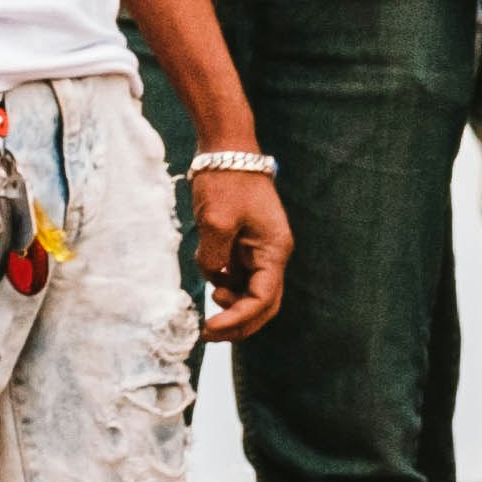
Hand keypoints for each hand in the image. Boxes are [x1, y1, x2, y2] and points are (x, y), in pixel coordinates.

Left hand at [186, 171, 291, 338]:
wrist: (226, 148)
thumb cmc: (225, 181)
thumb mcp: (216, 220)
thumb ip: (214, 257)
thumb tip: (214, 280)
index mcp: (274, 251)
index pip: (263, 299)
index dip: (239, 319)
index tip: (211, 328)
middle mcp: (272, 254)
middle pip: (262, 303)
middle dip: (238, 322)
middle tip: (208, 332)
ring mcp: (259, 249)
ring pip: (248, 290)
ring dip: (230, 302)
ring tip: (208, 302)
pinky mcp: (244, 242)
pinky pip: (236, 273)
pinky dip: (222, 281)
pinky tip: (209, 274)